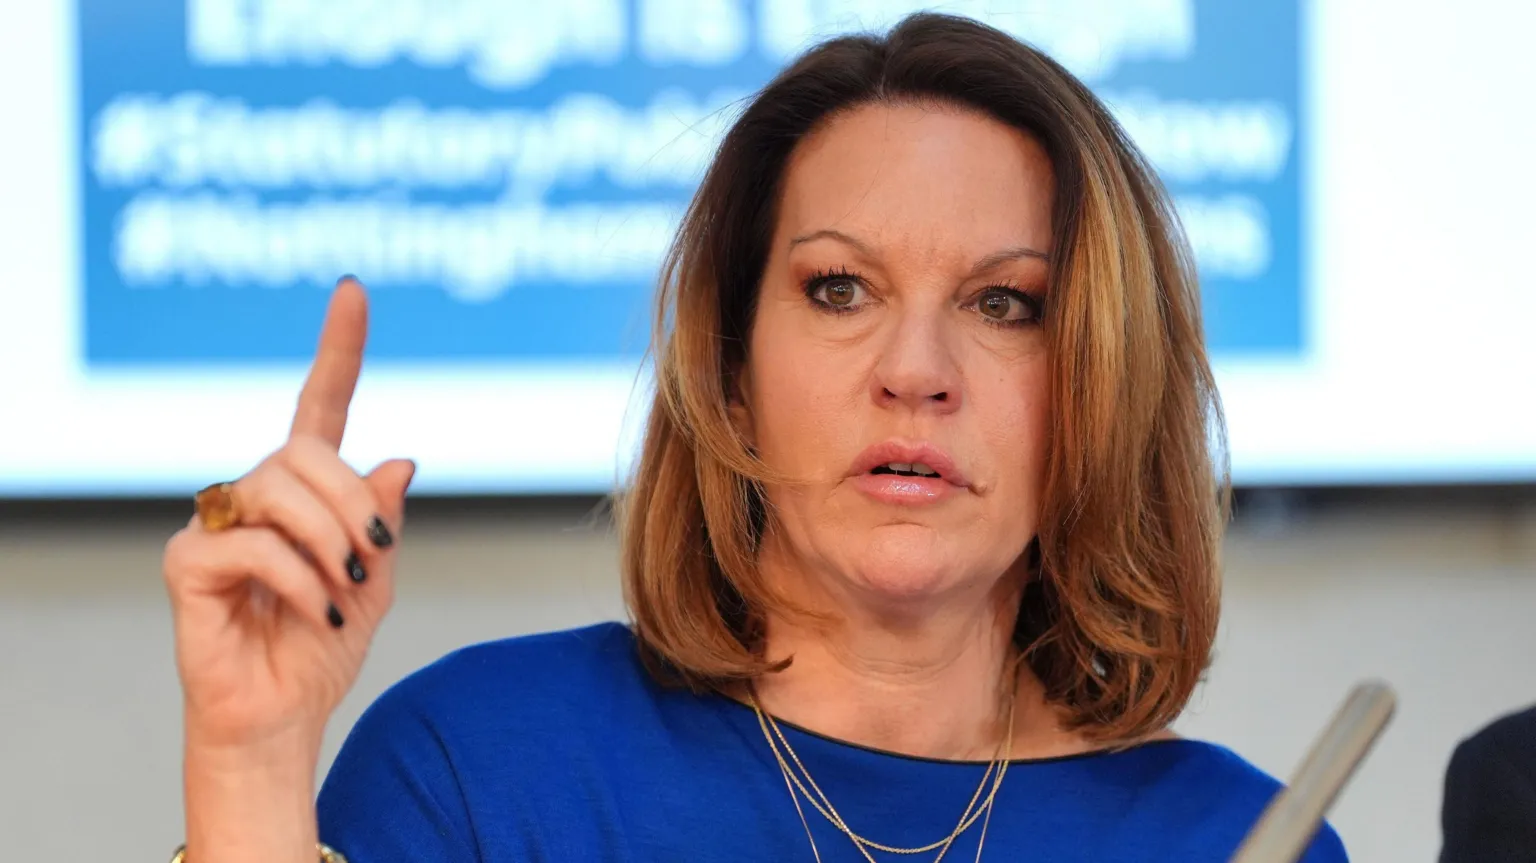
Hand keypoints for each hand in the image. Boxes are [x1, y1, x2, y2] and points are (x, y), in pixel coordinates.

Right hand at [164, 279, 414, 751]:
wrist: (282, 716)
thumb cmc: (321, 645)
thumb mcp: (375, 578)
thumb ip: (381, 520)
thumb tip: (399, 460)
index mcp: (304, 490)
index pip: (320, 405)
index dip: (339, 349)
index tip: (354, 291)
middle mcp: (254, 494)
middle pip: (304, 452)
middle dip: (353, 501)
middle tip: (375, 554)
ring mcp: (215, 523)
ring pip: (277, 490)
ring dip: (329, 540)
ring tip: (345, 589)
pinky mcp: (187, 562)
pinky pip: (250, 543)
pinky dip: (298, 578)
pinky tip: (317, 612)